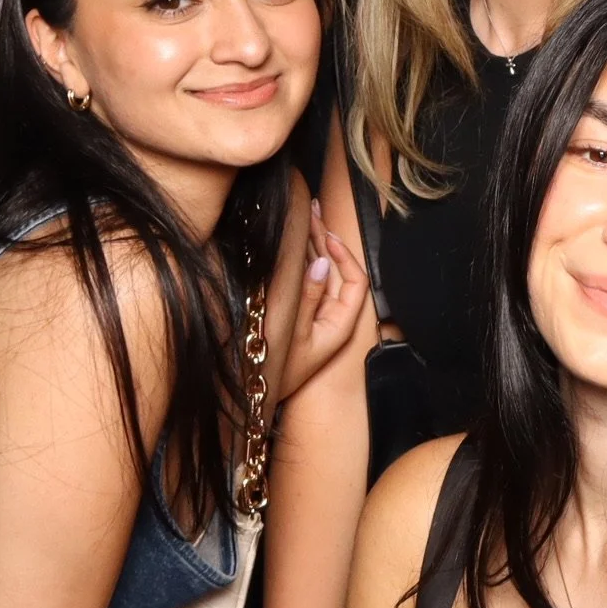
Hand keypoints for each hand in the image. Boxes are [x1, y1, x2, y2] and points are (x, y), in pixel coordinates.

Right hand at [279, 201, 368, 398]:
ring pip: (318, 274)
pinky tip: (291, 242)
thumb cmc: (274, 371)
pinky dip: (297, 261)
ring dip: (310, 246)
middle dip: (324, 240)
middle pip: (336, 272)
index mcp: (339, 325)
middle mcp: (330, 319)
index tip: (327, 236)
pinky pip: (302, 283)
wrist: (251, 397)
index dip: (344, 255)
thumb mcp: (292, 335)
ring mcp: (313, 316)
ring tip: (303, 216)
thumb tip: (319, 262)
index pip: (355, 281)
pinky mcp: (296, 316)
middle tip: (311, 210)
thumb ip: (307, 297)